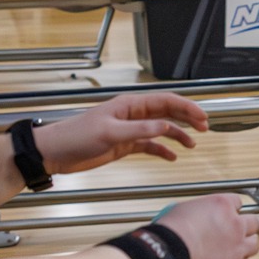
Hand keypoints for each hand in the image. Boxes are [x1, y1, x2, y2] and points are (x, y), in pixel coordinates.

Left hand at [32, 93, 208, 174]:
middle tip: (204, 127)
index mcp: (129, 105)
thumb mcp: (110, 132)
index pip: (164, 101)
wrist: (54, 152)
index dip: (186, 107)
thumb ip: (139, 129)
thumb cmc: (75, 137)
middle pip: (166, 112)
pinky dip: (162, 150)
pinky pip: (149, 145)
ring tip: (192, 144)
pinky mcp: (124, 144)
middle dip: (187, 118)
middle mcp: (132, 115)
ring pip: (160, 129)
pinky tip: (171, 156)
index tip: (202, 116)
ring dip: (177, 135)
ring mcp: (129, 130)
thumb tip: (165, 126)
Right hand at [154, 194, 258, 258]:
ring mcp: (239, 247)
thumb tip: (198, 218)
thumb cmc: (170, 232)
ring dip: (246, 247)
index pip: (237, 202)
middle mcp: (236, 224)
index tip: (226, 216)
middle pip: (253, 223)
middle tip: (233, 234)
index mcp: (222, 205)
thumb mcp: (182, 209)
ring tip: (234, 252)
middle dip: (244, 228)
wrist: (168, 255)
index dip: (231, 210)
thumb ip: (199, 212)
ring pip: (255, 244)